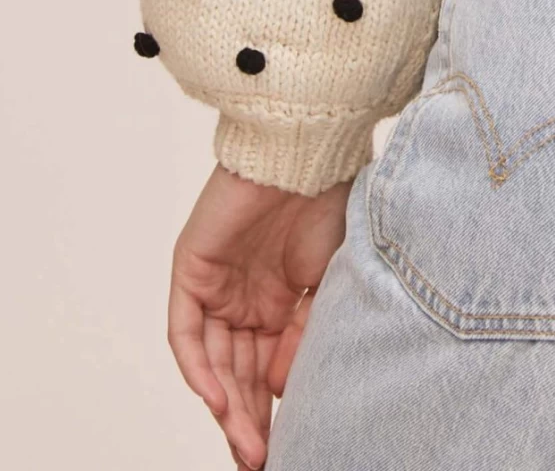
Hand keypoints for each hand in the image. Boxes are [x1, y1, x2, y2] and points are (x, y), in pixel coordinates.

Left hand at [166, 160, 351, 468]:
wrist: (309, 151)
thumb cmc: (331, 201)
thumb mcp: (328, 283)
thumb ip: (303, 335)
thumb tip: (282, 390)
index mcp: (277, 300)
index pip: (266, 367)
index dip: (273, 408)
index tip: (287, 444)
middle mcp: (243, 298)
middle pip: (237, 372)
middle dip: (248, 419)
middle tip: (261, 457)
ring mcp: (215, 286)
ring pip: (213, 361)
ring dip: (226, 406)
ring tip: (245, 444)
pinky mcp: (191, 272)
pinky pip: (186, 334)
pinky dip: (199, 369)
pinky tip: (219, 401)